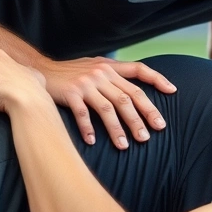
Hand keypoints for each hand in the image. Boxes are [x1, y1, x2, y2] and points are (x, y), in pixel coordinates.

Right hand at [36, 56, 175, 148]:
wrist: (39, 70)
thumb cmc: (69, 73)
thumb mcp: (94, 66)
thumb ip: (112, 74)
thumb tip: (133, 89)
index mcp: (109, 67)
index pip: (139, 69)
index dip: (158, 79)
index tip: (173, 91)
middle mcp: (101, 74)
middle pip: (128, 96)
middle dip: (143, 116)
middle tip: (151, 134)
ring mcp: (86, 84)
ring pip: (109, 109)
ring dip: (118, 129)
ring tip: (125, 146)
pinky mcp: (70, 93)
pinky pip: (82, 114)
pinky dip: (88, 129)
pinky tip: (93, 142)